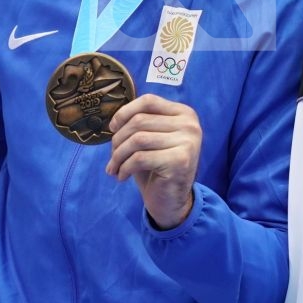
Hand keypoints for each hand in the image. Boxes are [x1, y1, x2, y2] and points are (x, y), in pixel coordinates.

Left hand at [105, 95, 201, 228]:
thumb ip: (139, 123)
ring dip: (118, 155)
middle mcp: (190, 125)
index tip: (112, 128)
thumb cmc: (157, 167)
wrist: (171, 201)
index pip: (148, 101)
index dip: (125, 112)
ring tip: (114, 168)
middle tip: (112, 157)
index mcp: (184, 114)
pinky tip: (122, 176)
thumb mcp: (150, 139)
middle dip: (118, 139)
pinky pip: (140, 158)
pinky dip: (125, 168)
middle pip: (140, 121)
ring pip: (138, 139)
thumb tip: (114, 120)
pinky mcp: (180, 161)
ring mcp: (187, 142)